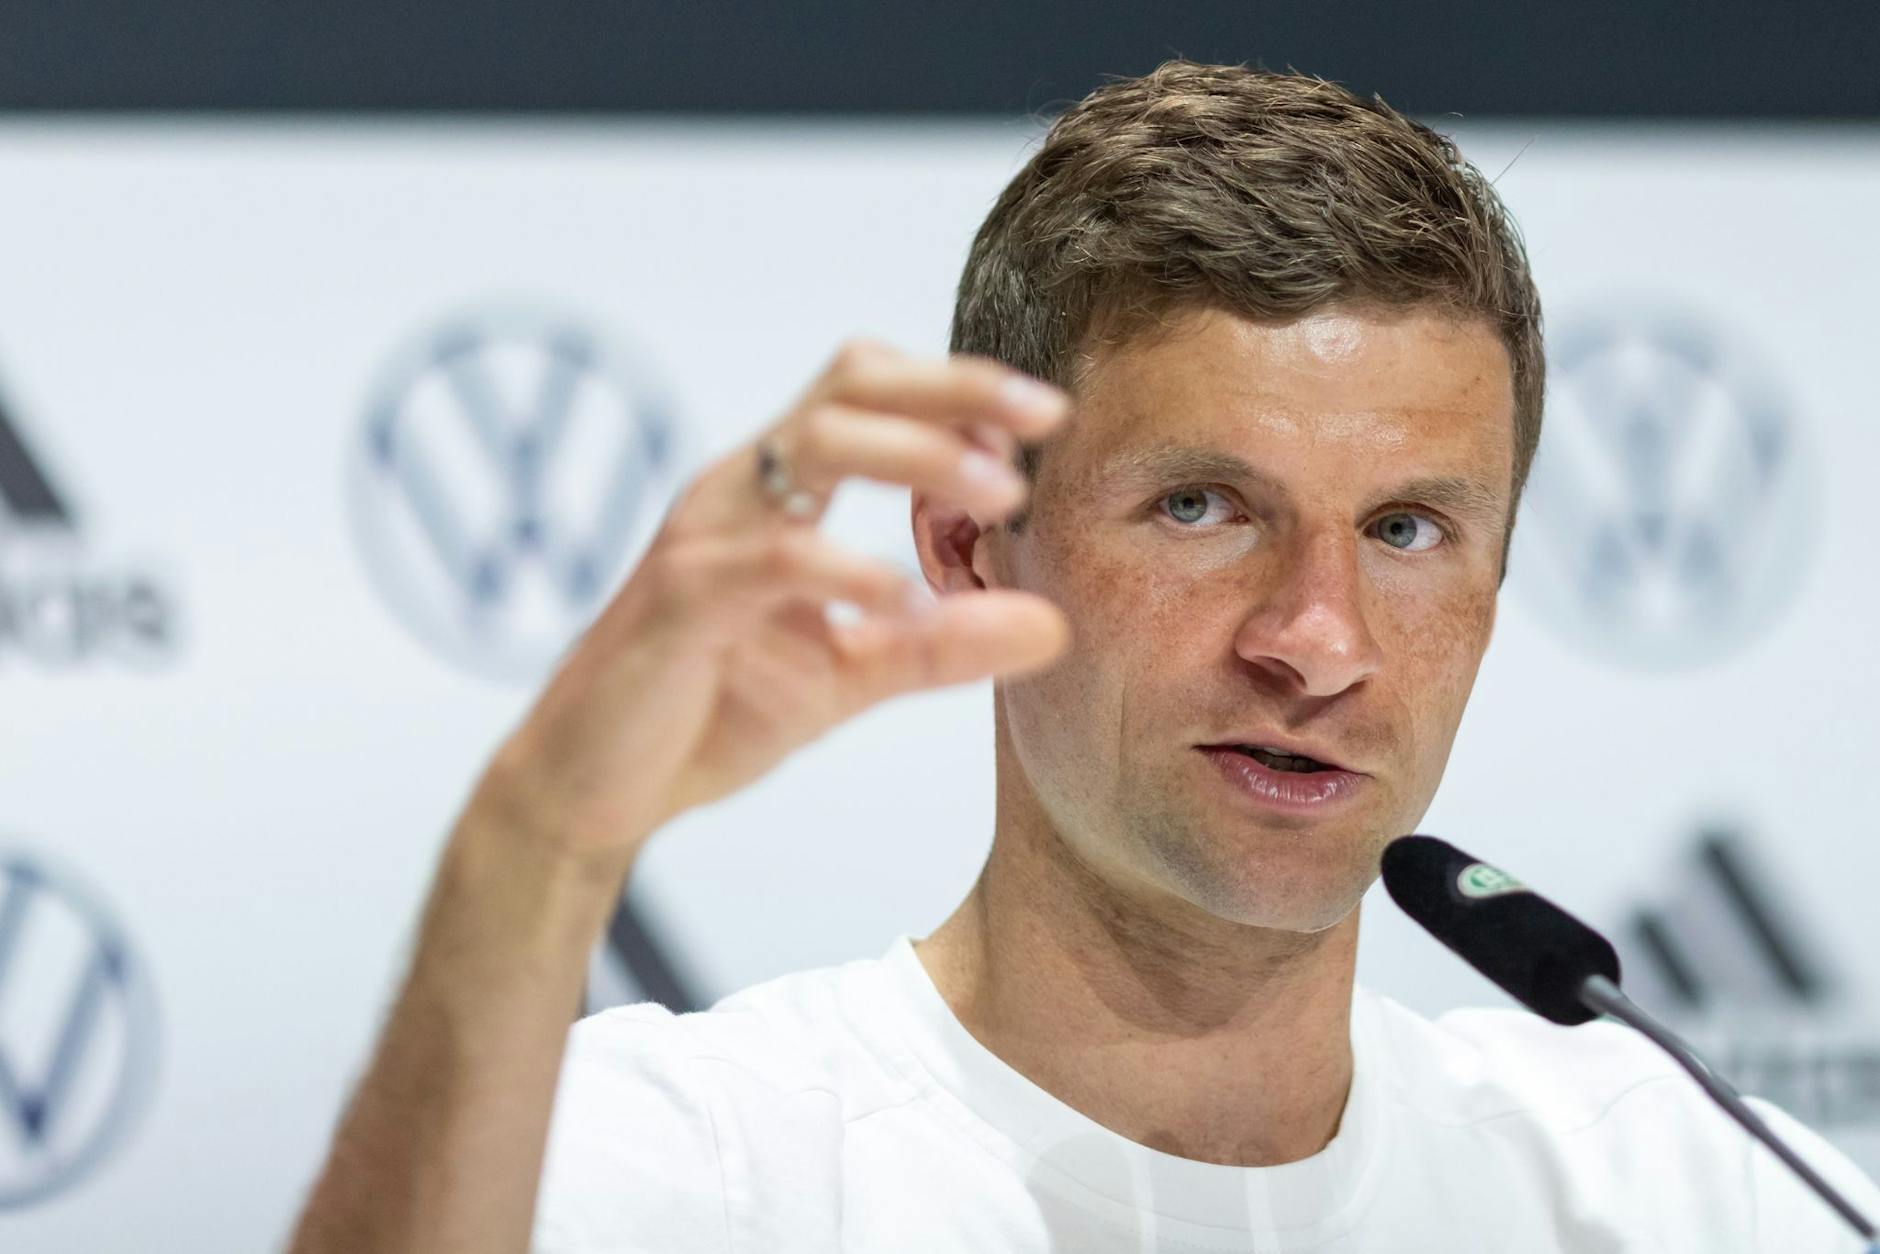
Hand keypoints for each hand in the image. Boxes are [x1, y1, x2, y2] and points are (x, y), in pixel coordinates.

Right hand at [476, 340, 1071, 873]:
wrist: (595, 787)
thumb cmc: (712, 711)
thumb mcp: (852, 674)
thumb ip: (942, 645)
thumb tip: (1052, 626)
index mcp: (776, 492)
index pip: (868, 394)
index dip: (956, 390)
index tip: (1041, 423)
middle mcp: (740, 490)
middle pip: (850, 387)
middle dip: (954, 390)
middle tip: (1042, 422)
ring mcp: (705, 536)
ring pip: (816, 443)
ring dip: (919, 456)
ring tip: (998, 500)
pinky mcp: (680, 598)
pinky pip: (773, 558)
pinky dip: (849, 571)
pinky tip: (905, 600)